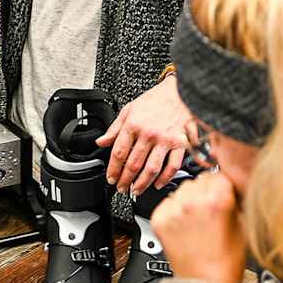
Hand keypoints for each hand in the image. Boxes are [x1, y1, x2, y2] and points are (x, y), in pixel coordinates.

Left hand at [96, 77, 188, 196]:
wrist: (181, 92)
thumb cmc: (155, 100)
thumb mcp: (129, 109)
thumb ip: (114, 128)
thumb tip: (101, 142)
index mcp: (133, 125)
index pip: (119, 153)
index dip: (113, 169)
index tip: (111, 178)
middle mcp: (149, 134)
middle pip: (133, 164)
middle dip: (125, 180)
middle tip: (121, 188)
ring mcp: (165, 140)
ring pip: (151, 169)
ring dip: (142, 184)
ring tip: (136, 191)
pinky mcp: (180, 144)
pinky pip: (172, 166)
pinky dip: (165, 178)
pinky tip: (157, 184)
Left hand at [151, 171, 246, 282]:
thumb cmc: (225, 260)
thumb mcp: (242, 225)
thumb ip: (235, 199)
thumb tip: (230, 183)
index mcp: (217, 200)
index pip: (218, 174)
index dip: (222, 184)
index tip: (223, 191)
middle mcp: (193, 202)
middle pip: (199, 179)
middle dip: (205, 190)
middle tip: (210, 209)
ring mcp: (173, 210)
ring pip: (182, 189)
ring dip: (189, 198)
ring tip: (197, 218)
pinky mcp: (159, 218)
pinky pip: (168, 202)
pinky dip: (174, 210)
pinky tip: (184, 225)